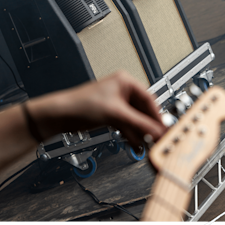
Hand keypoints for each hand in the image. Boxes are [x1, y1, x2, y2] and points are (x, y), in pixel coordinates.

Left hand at [30, 71, 166, 149]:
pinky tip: (134, 143)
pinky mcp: (110, 114)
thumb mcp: (116, 114)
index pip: (149, 98)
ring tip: (146, 143)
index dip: (157, 115)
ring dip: (139, 132)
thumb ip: (139, 123)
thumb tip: (157, 129)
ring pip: (135, 119)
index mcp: (125, 82)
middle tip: (156, 138)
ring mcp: (116, 103)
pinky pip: (126, 124)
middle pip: (142, 110)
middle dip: (147, 125)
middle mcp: (122, 90)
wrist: (60, 115)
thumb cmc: (80, 104)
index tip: (164, 128)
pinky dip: (130, 133)